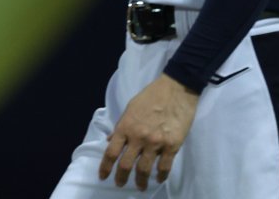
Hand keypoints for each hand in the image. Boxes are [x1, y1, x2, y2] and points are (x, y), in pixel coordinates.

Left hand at [99, 74, 198, 190]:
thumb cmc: (150, 97)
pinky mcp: (172, 146)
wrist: (175, 90)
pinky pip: (165, 166)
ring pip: (145, 169)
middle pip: (126, 165)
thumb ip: (120, 126)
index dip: (105, 167)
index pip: (111, 152)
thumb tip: (110, 141)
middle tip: (119, 185)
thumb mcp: (129, 108)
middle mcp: (138, 138)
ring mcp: (156, 143)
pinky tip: (158, 179)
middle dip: (121, 178)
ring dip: (141, 181)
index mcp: (125, 127)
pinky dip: (161, 175)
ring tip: (140, 187)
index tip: (103, 176)